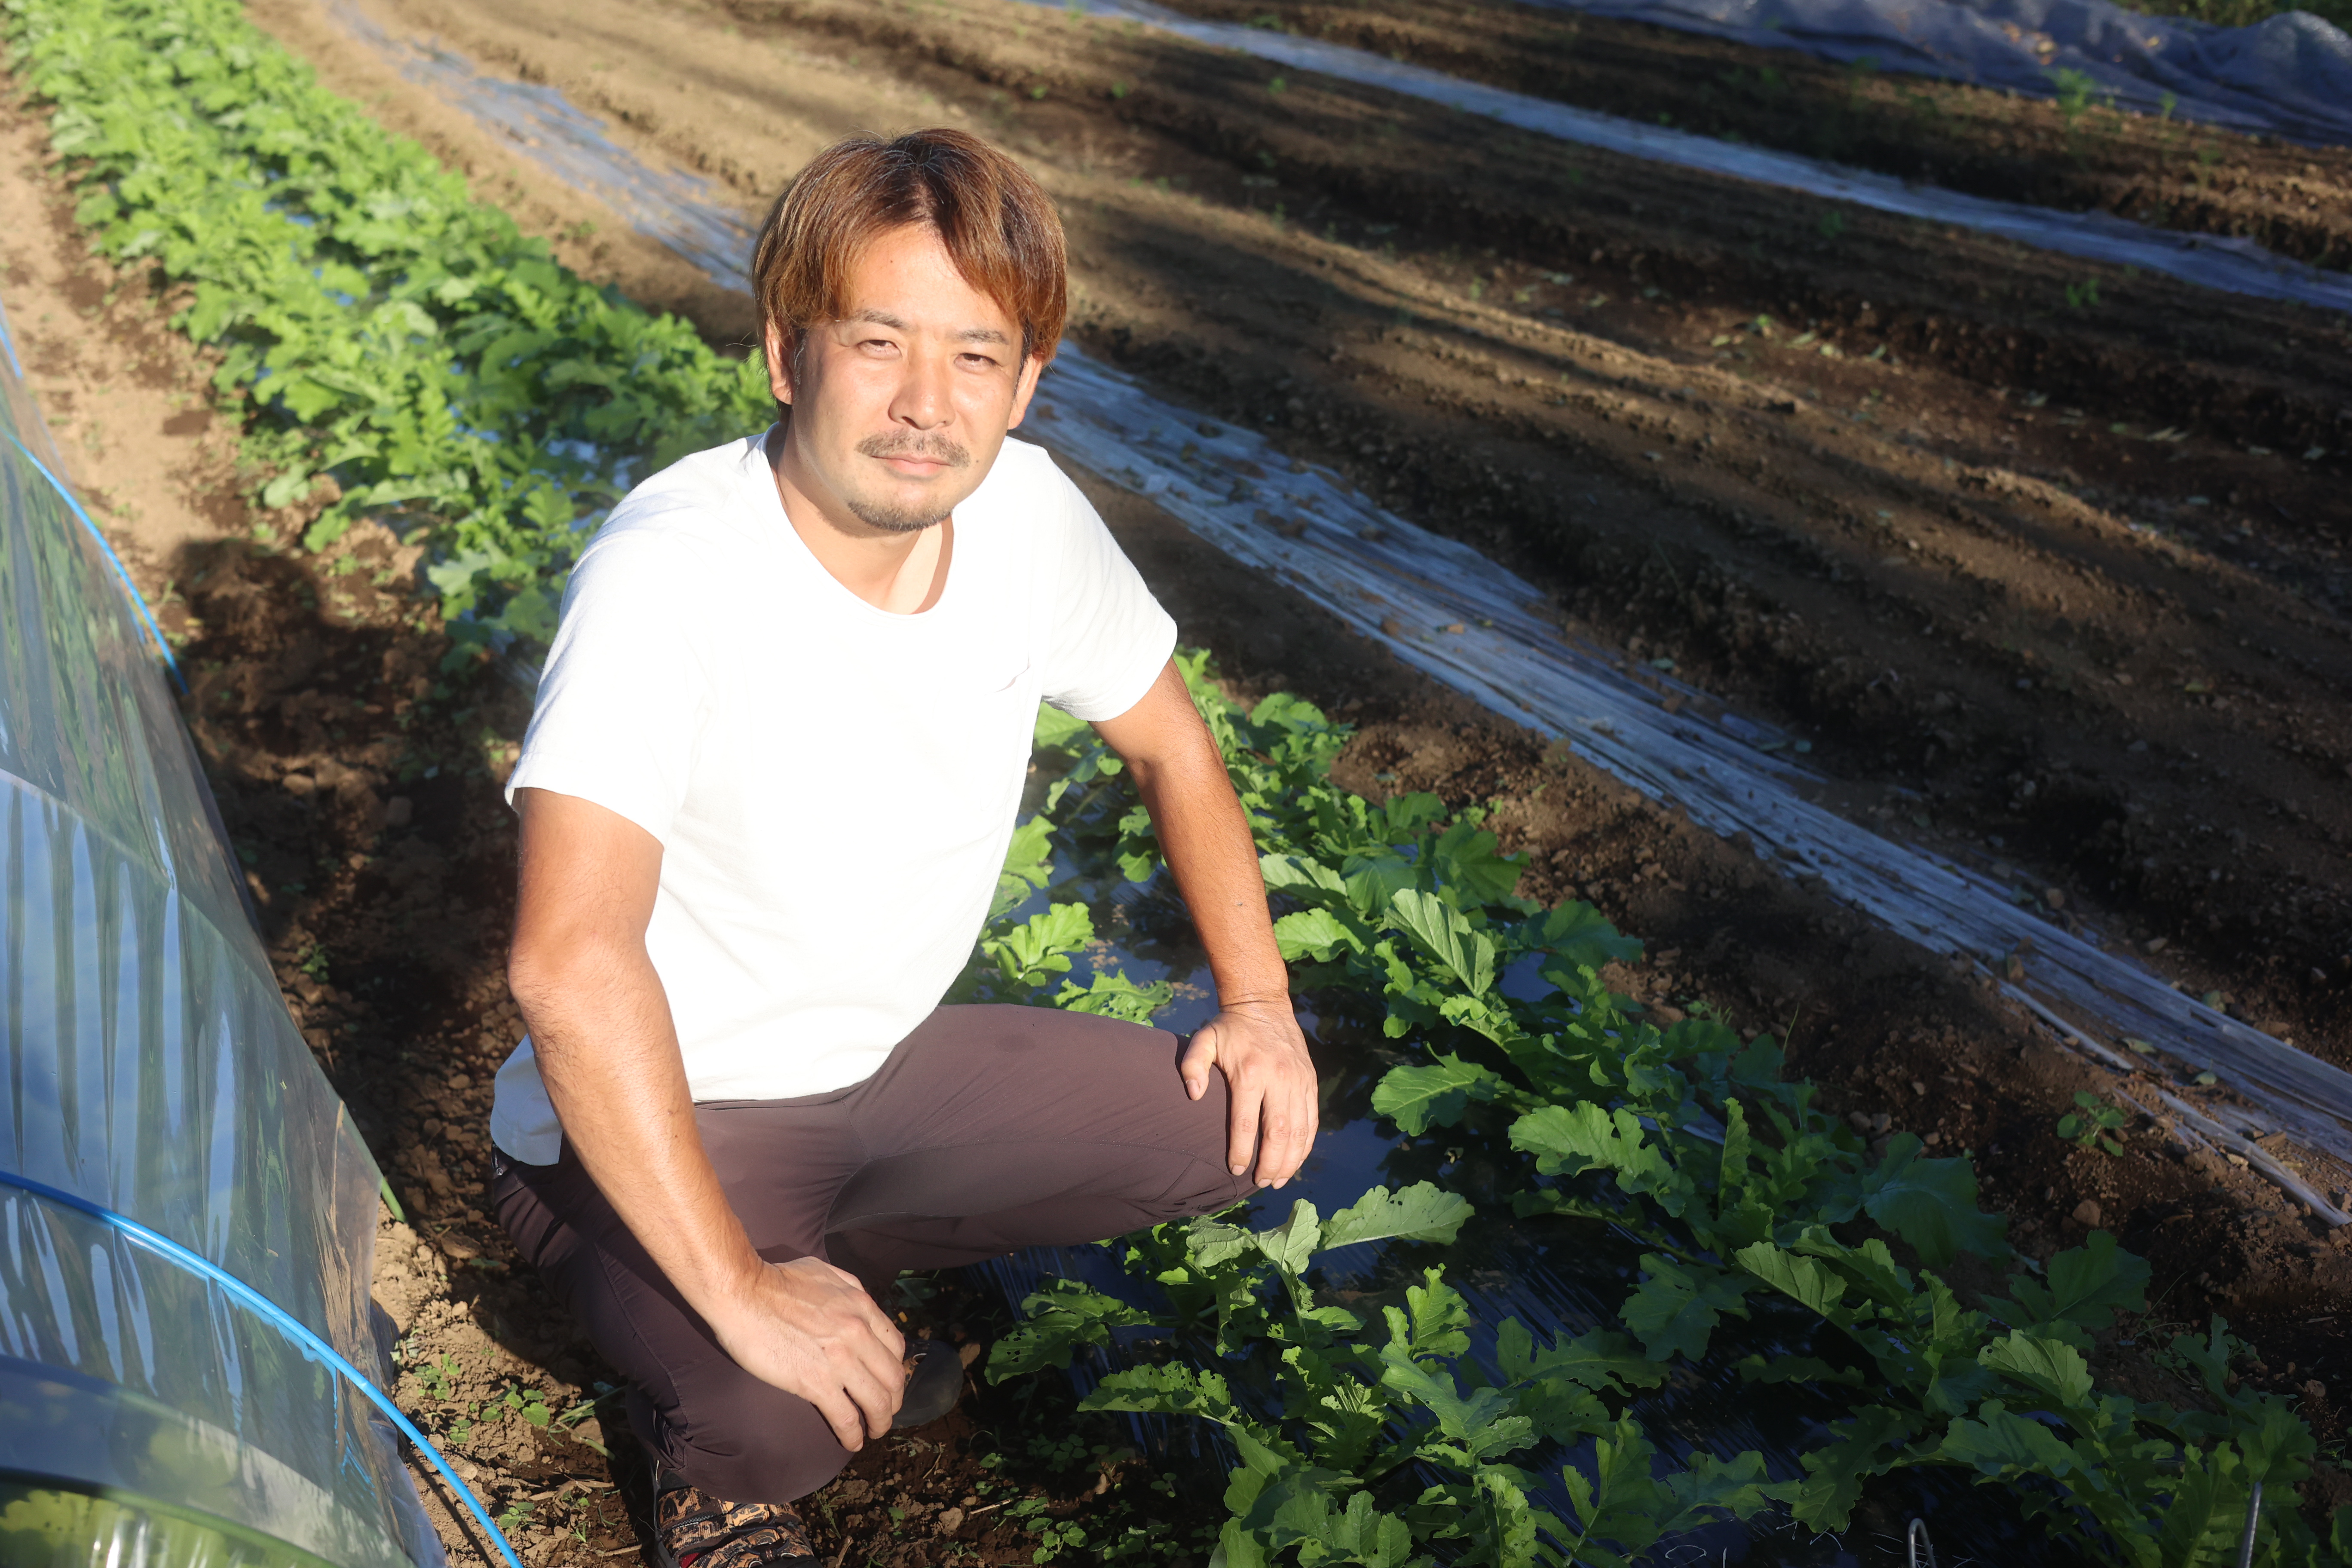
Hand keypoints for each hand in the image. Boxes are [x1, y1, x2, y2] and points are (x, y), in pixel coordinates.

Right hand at [704, 1256, 907, 1450]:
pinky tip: (851, 1442)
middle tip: (885, 1413)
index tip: (888, 1382)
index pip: (896, 1346)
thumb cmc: (777, 1280)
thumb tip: (859, 1304)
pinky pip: (845, 1417)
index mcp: (862, 1306)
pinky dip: (853, 1435)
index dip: (895, 1370)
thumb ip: (849, 1289)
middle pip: (893, 1378)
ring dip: (880, 1422)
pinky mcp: (815, 1382)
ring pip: (877, 1402)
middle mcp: (858, 1333)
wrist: (743, 1293)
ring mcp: (839, 1359)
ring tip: (873, 1432)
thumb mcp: (826, 1273)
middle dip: (894, 1401)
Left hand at [1180, 997, 1317, 1187]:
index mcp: (1250, 1072)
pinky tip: (1296, 1161)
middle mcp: (1279, 1079)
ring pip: (1300, 1130)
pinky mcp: (1310, 1082)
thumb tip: (1193, 1096)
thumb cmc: (1229, 1029)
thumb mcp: (1203, 1039)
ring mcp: (1299, 1081)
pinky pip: (1312, 1120)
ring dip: (1291, 1160)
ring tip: (1278, 1181)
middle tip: (1261, 1183)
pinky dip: (1306, 1145)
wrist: (1264, 1005)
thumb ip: (1192, 1066)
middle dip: (1271, 1163)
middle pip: (1278, 1132)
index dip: (1242, 1151)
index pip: (1246, 1122)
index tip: (1235, 1170)